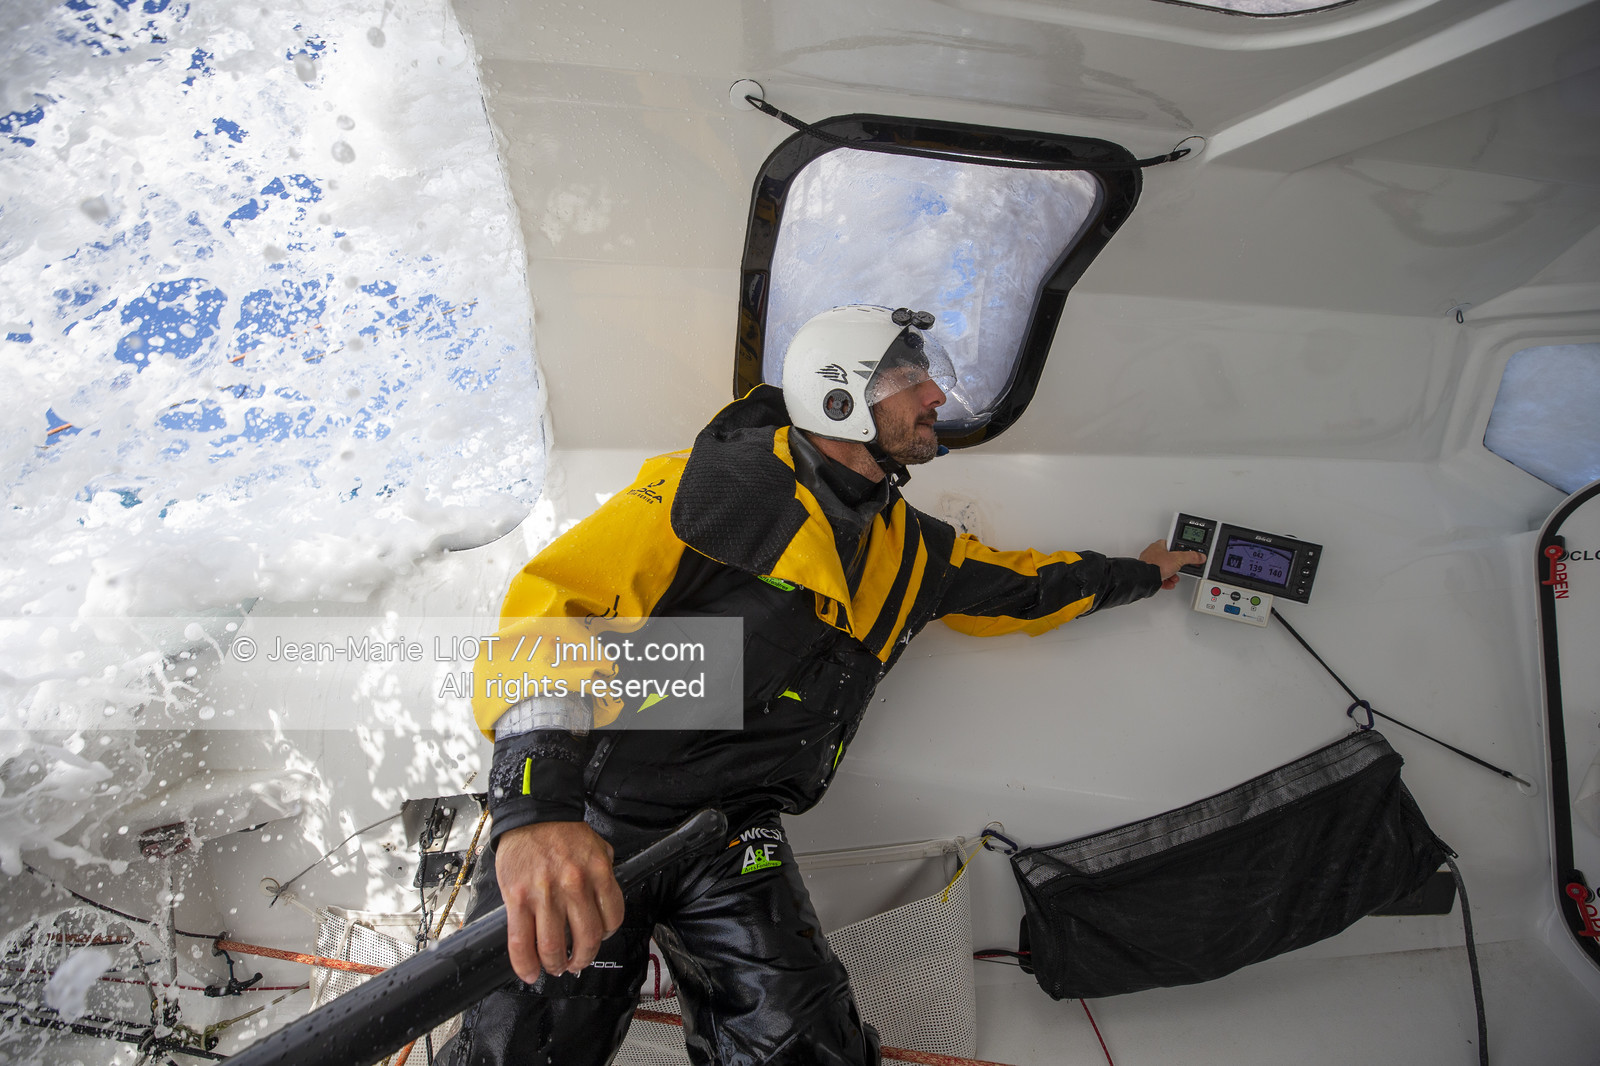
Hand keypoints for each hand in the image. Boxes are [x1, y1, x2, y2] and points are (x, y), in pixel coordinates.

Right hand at [495, 821, 623, 981]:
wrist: (532, 813)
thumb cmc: (562, 831)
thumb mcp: (596, 846)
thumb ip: (604, 873)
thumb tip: (605, 900)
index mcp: (598, 872)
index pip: (612, 918)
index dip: (606, 935)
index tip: (598, 939)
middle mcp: (573, 885)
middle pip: (586, 938)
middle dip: (583, 958)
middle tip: (577, 963)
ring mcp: (544, 894)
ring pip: (554, 946)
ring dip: (556, 965)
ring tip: (555, 967)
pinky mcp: (517, 898)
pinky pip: (521, 941)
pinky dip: (525, 964)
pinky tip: (530, 972)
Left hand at [1140, 540, 1204, 589]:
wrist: (1144, 578)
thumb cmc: (1156, 565)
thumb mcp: (1178, 559)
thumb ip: (1191, 557)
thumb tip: (1200, 556)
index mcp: (1159, 545)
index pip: (1172, 544)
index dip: (1180, 550)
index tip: (1185, 554)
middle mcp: (1152, 553)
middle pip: (1169, 559)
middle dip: (1176, 566)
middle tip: (1180, 569)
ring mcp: (1149, 564)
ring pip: (1164, 569)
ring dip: (1171, 575)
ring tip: (1174, 578)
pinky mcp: (1147, 574)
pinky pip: (1158, 577)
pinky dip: (1165, 581)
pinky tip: (1168, 583)